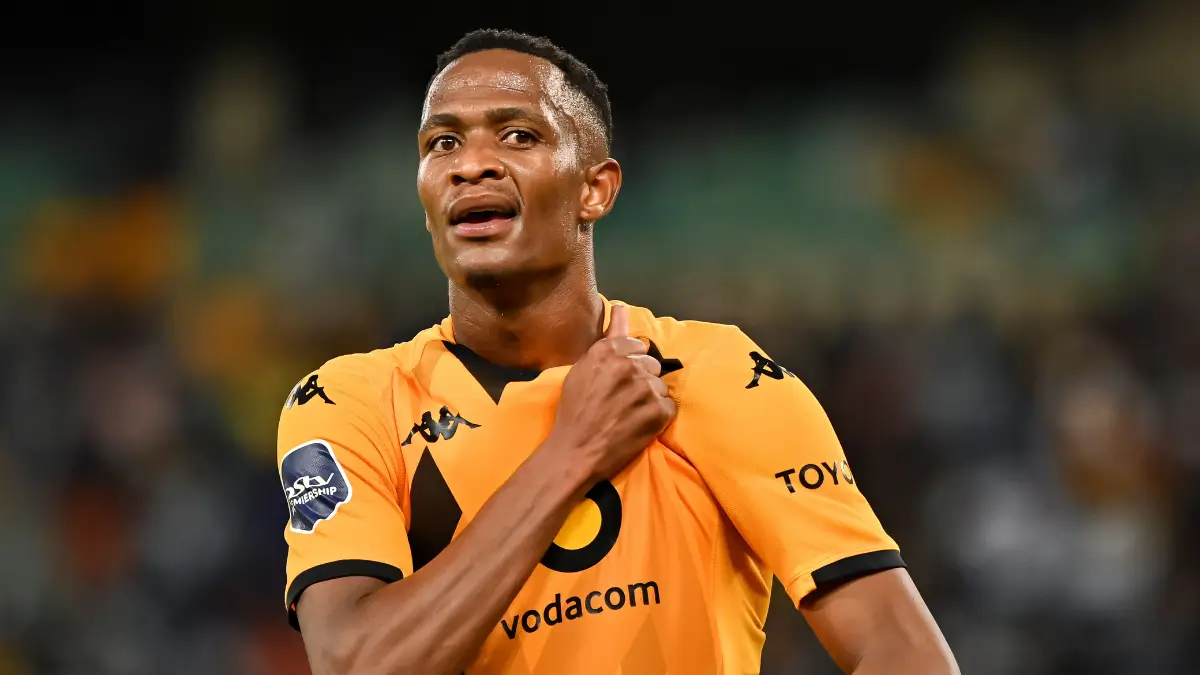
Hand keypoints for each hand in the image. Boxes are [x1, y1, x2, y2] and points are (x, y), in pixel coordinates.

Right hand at [546, 304, 676, 482]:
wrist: (577, 451)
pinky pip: (668, 405)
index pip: (637, 344)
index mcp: (608, 351)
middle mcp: (629, 364)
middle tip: (624, 399)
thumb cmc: (574, 411)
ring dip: (650, 398)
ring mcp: (646, 387)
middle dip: (642, 378)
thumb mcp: (582, 370)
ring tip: (630, 414)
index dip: (630, 362)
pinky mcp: (659, 410)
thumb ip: (607, 341)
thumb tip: (621, 308)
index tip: (620, 379)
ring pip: (660, 385)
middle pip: (651, 363)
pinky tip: (639, 424)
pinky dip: (657, 416)